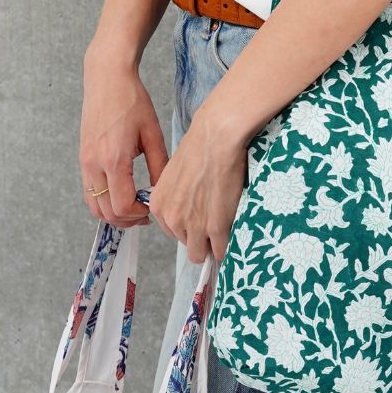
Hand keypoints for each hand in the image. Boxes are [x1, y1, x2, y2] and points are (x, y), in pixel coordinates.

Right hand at [79, 51, 167, 227]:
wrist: (106, 78)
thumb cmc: (132, 101)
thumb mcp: (153, 134)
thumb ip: (160, 166)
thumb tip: (163, 192)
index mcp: (114, 159)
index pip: (122, 205)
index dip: (139, 214)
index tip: (153, 208)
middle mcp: (94, 164)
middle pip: (106, 212)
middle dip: (127, 219)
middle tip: (145, 214)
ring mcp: (85, 162)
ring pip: (94, 206)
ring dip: (113, 213)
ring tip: (134, 207)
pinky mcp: (83, 158)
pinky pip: (89, 192)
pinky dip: (103, 201)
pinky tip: (121, 193)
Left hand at [147, 103, 247, 262]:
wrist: (216, 139)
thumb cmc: (200, 148)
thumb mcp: (174, 174)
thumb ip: (176, 196)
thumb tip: (188, 204)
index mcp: (159, 205)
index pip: (171, 231)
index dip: (188, 226)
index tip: (201, 217)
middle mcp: (172, 219)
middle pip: (185, 244)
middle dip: (199, 237)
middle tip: (214, 221)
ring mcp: (193, 225)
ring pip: (200, 253)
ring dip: (212, 244)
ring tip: (224, 227)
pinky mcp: (215, 227)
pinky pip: (221, 250)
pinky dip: (227, 245)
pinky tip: (233, 231)